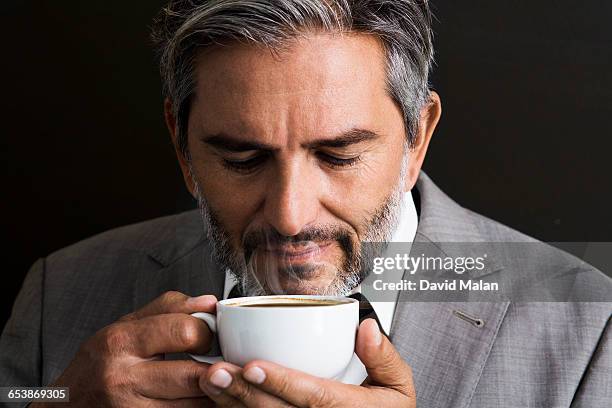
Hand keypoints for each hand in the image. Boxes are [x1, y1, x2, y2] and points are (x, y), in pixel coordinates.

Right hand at [34, 291, 217, 406]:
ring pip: (195, 404)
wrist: (65, 406)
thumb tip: (209, 303)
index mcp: (122, 342)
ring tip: (219, 380)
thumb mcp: (124, 325)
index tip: (212, 337)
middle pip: (194, 375)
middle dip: (218, 368)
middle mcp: (123, 378)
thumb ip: (168, 308)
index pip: (184, 332)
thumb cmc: (99, 363)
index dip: (208, 333)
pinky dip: (198, 407)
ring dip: (214, 392)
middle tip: (226, 362)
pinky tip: (200, 397)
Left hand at [200, 318, 415, 406]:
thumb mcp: (399, 388)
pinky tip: (217, 400)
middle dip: (244, 393)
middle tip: (216, 371)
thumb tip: (366, 327)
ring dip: (232, 405)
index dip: (281, 382)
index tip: (253, 363)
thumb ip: (385, 358)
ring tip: (209, 381)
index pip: (314, 398)